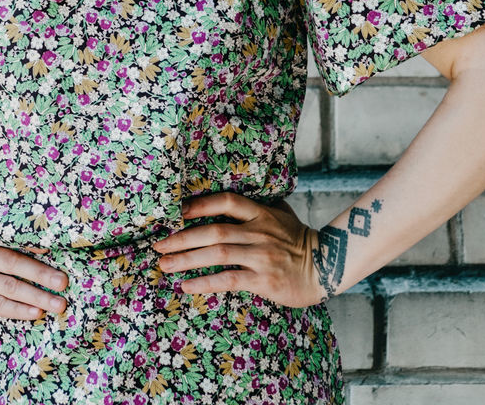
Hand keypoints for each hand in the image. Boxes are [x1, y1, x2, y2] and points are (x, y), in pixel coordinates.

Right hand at [0, 236, 69, 321]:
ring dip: (37, 295)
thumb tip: (31, 248)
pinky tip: (35, 312)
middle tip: (65, 282)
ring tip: (58, 303)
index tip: (65, 251)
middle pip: (18, 263)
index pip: (17, 240)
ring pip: (11, 286)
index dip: (41, 247)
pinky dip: (18, 308)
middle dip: (45, 273)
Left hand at [151, 191, 325, 310]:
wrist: (326, 266)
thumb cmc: (297, 240)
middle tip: (157, 244)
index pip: (227, 201)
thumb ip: (256, 206)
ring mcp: (261, 255)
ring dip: (186, 259)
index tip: (176, 212)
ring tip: (164, 264)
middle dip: (181, 238)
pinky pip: (229, 279)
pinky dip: (205, 282)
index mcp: (261, 213)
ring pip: (217, 254)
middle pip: (213, 230)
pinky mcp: (264, 280)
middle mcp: (258, 231)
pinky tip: (187, 285)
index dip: (200, 204)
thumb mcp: (280, 214)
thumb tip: (228, 199)